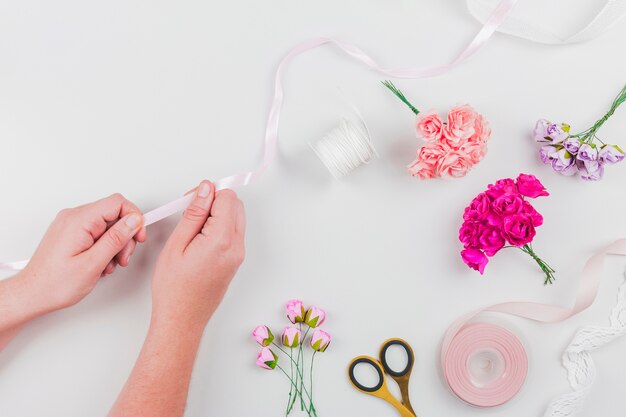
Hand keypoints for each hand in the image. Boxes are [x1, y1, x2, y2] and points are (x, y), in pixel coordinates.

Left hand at [19, 193, 145, 311]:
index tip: (138, 236)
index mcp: (78, 220)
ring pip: (107, 224)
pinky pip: (97, 231)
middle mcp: (73, 217)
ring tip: (110, 264)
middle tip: (122, 257)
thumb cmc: (55, 284)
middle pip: (114, 214)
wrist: (32, 294)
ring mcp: (71, 224)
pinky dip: (104, 246)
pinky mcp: (72, 232)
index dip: (134, 218)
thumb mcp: (93, 263)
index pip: (117, 203)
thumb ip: (116, 239)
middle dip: (124, 236)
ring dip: (115, 244)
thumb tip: (134, 220)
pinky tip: (100, 262)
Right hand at [151, 180, 244, 328]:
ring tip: (192, 227)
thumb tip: (206, 189)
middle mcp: (236, 247)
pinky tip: (199, 237)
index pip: (227, 198)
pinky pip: (233, 232)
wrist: (182, 319)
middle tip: (190, 210)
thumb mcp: (177, 244)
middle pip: (236, 205)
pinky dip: (219, 226)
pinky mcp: (235, 261)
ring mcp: (238, 255)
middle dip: (214, 200)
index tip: (191, 200)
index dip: (208, 193)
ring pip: (236, 217)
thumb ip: (195, 213)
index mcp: (222, 240)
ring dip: (217, 213)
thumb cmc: (174, 289)